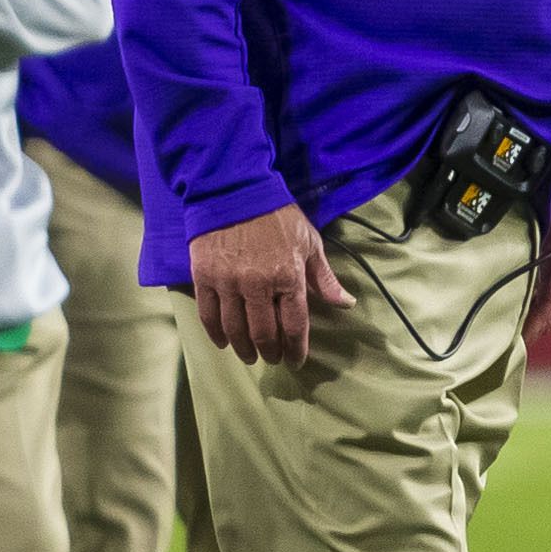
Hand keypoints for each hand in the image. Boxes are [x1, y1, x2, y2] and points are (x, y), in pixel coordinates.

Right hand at [189, 203, 354, 366]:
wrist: (234, 190)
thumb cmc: (277, 216)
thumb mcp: (308, 242)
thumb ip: (324, 278)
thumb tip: (346, 303)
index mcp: (288, 276)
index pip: (294, 325)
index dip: (296, 349)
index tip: (295, 361)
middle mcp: (258, 284)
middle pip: (264, 333)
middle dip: (270, 352)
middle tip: (271, 359)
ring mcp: (228, 282)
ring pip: (235, 329)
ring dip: (244, 348)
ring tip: (249, 356)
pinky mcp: (204, 277)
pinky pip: (209, 314)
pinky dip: (216, 333)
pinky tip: (223, 342)